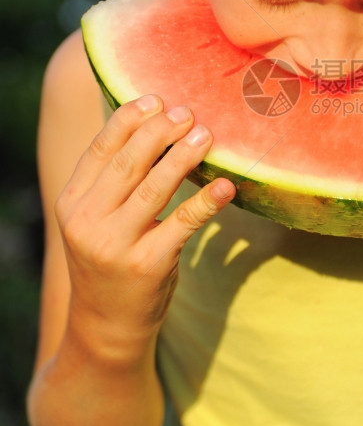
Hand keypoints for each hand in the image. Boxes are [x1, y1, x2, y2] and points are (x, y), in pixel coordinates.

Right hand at [55, 94, 234, 351]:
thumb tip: (155, 126)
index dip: (129, 120)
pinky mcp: (147, 266)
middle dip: (160, 132)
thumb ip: (114, 181)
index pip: (100, 150)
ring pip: (155, 189)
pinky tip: (227, 186)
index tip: (156, 98)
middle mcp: (88, 222)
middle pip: (128, 163)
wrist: (106, 327)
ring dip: (183, 157)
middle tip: (188, 113)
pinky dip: (207, 203)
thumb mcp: (96, 220)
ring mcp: (116, 245)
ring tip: (206, 134)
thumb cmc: (111, 260)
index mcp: (72, 203)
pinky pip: (183, 224)